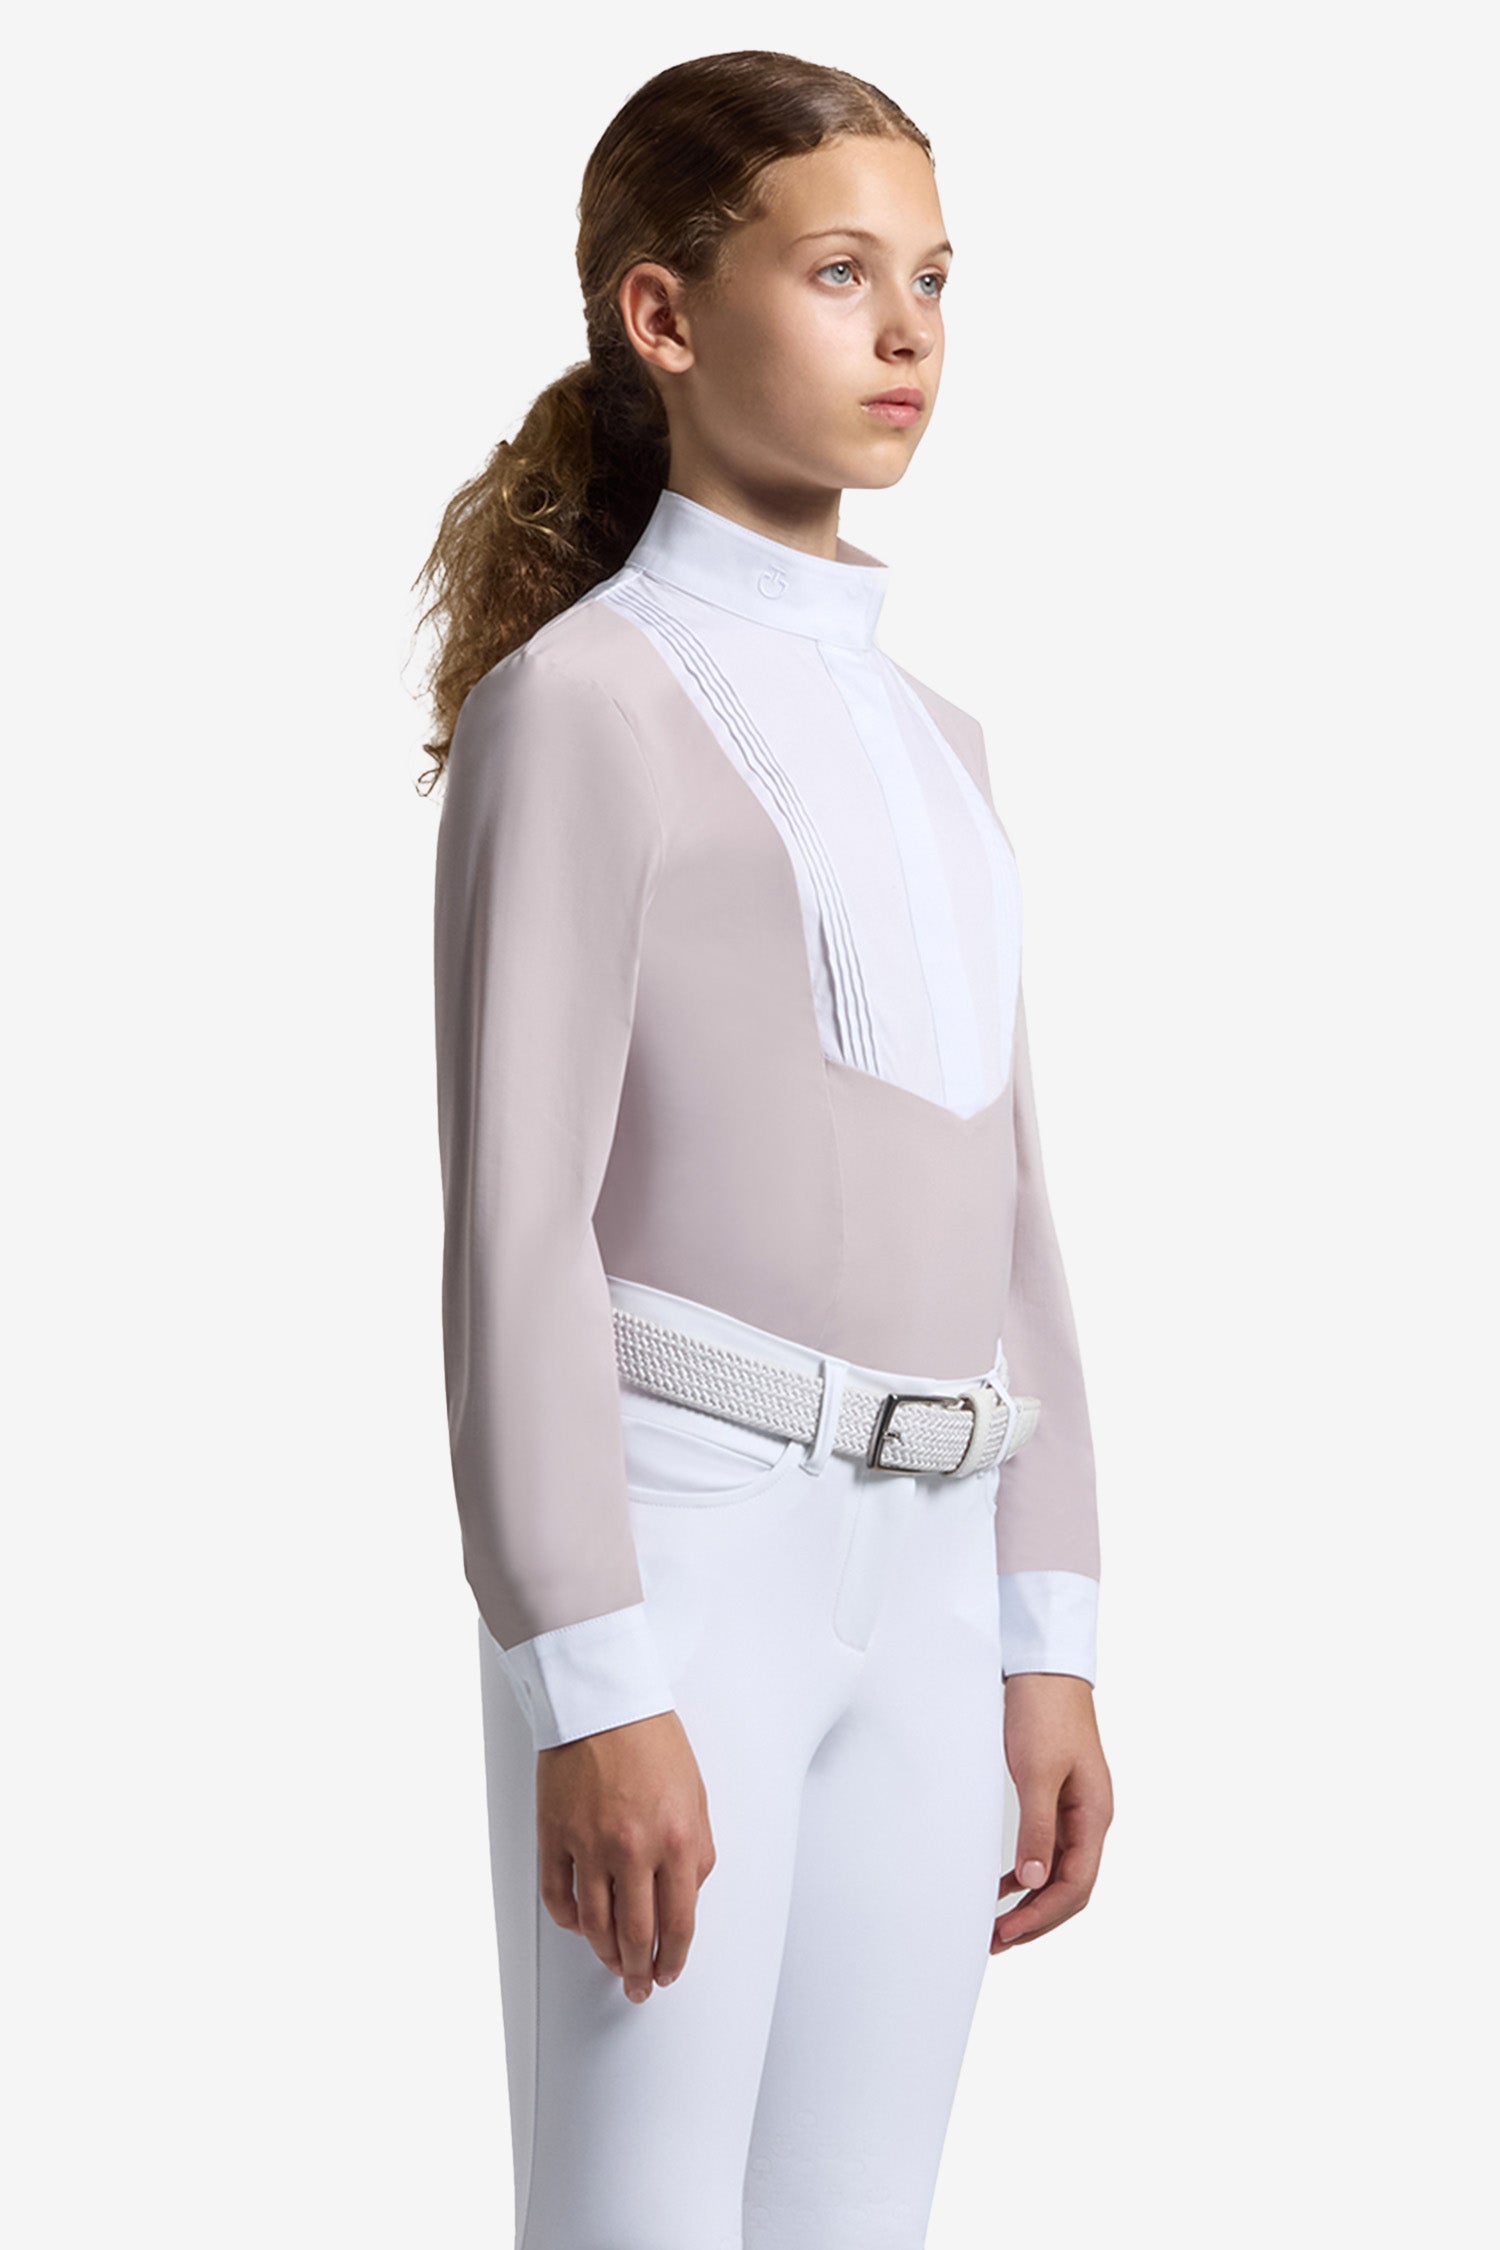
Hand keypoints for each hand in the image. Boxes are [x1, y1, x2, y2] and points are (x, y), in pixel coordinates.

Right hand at [536, 1709, 714, 2002]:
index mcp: (678, 1839)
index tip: (668, 1973)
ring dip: (605, 1954)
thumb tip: (686, 1898)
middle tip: (639, 1987)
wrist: (603, 1701)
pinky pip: (558, 1898)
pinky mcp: (554, 1837)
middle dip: (640, 1972)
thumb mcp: (696, 1797)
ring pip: (595, 1925)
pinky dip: (570, 1922)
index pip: (679, 1923)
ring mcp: (590, 1845)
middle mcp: (634, 1850)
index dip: (674, 1959)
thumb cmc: (652, 1741)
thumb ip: (696, 1853)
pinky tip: (580, 1928)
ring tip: (612, 1965)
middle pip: (636, 1935)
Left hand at [991, 1673, 1111, 1953]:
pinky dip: (1027, 1872)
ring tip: (997, 1925)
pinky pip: (1047, 1849)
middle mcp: (1090, 1819)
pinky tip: (1002, 1885)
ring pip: (1058, 1872)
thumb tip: (1034, 1881)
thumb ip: (1037, 1828)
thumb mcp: (1037, 1772)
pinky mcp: (1057, 1798)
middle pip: (1071, 1888)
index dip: (1043, 1916)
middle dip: (1037, 1919)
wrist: (1044, 1668)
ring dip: (1031, 1901)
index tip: (1009, 1933)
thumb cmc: (1045, 1713)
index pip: (1076, 1885)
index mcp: (1095, 1816)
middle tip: (997, 1941)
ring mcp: (1075, 1809)